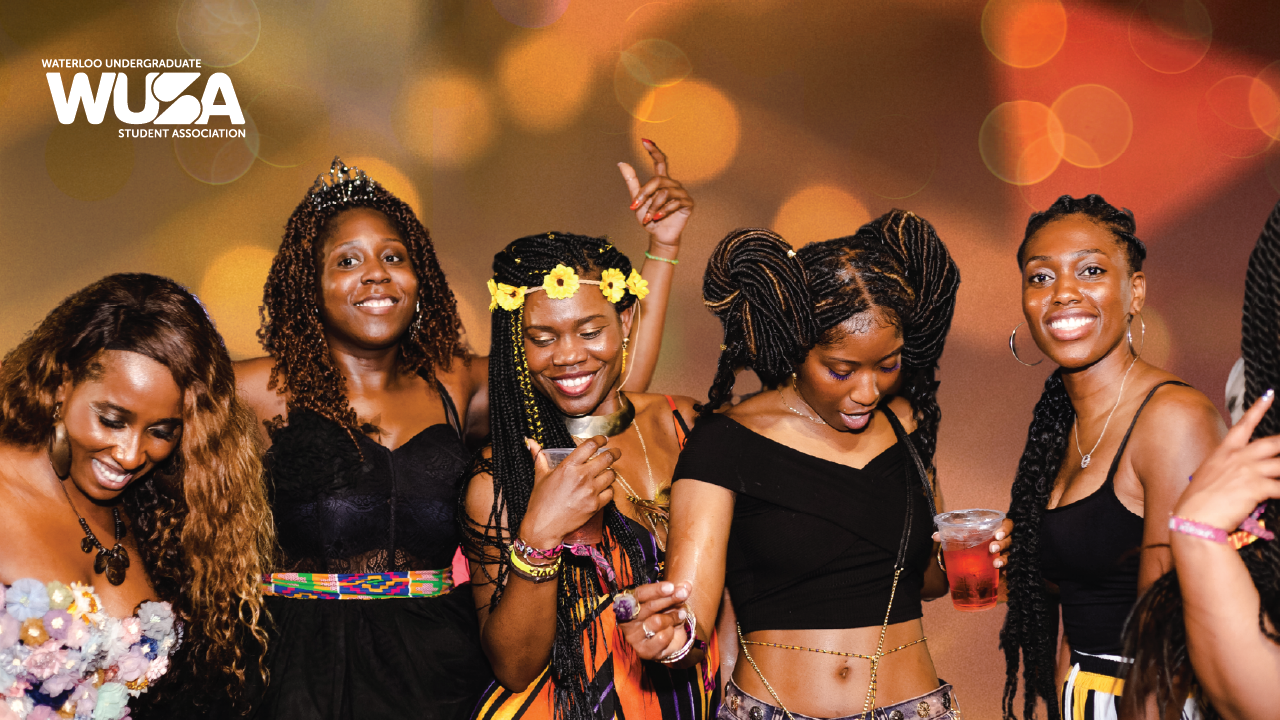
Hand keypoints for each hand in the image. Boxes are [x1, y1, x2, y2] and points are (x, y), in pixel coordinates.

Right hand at [519, 437, 620, 548]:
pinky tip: (604, 489)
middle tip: (616, 452)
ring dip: (610, 472)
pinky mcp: (595, 505)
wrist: (544, 526)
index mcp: (568, 466)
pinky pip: (610, 492)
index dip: (600, 439)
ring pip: (611, 475)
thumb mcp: (540, 476)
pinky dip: (609, 489)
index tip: (604, 439)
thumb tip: (531, 441)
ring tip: (607, 472)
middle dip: (614, 453)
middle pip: (607, 458)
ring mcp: (590, 491)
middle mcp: (581, 476)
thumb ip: (539, 456)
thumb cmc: (541, 501)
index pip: (590, 446)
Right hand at [617, 581, 691, 659]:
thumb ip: (677, 592)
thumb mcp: (671, 601)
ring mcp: (634, 636)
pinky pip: (662, 638)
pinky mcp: (643, 650)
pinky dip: (671, 633)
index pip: (640, 594)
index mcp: (630, 603)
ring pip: (657, 622)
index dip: (656, 590)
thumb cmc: (665, 615)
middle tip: (683, 594)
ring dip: (673, 617)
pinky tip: (671, 631)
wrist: (669, 641)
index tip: (671, 587)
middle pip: (649, 607)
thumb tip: (686, 584)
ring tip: (680, 615)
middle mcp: (628, 620)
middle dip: (669, 599)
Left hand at [618, 139, 693, 248]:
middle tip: (635, 208)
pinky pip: (674, 203)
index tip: (645, 140)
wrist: (658, 236)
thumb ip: (632, 181)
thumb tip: (621, 162)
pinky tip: (658, 218)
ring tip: (648, 218)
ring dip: (652, 207)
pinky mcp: (688, 204)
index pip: (660, 162)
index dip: (653, 151)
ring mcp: (682, 193)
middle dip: (644, 195)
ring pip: (664, 193)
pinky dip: (662, 212)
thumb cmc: (649, 218)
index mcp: (662, 181)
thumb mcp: (637, 199)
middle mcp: (673, 184)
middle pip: (657, 180)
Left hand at [931, 517, 1011, 568]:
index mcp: (996, 529)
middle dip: (1002, 544)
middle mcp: (1004, 540)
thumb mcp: (963, 536)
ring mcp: (1006, 553)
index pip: (1007, 525)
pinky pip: (1010, 569)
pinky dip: (1006, 571)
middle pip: (1010, 540)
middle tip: (992, 548)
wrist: (974, 559)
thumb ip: (950, 534)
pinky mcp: (1006, 566)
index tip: (997, 534)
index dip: (1005, 529)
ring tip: (995, 563)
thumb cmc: (972, 541)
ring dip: (1004, 559)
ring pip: (1010, 555)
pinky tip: (1003, 574)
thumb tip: (935, 536)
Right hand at [1174, 390, 1279, 531]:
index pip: (1243, 425)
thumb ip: (1226, 469)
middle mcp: (1238, 457)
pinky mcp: (1257, 487)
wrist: (1194, 519)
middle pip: (1273, 442)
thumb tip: (1239, 473)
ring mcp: (1248, 471)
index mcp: (1224, 452)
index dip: (1258, 408)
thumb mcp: (1207, 477)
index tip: (1269, 395)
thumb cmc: (1197, 502)